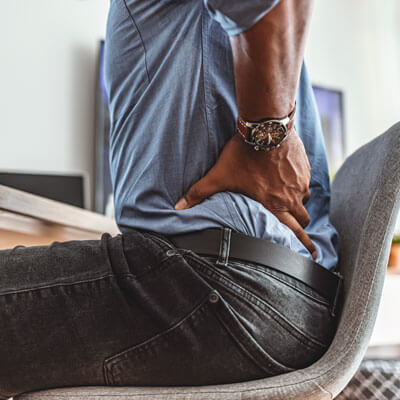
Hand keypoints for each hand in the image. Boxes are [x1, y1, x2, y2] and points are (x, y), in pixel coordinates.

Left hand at [174, 130, 316, 258]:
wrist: (265, 128)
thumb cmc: (243, 154)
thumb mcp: (219, 176)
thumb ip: (198, 193)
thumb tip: (177, 208)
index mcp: (273, 205)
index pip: (294, 232)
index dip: (305, 245)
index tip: (313, 255)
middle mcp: (291, 197)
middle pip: (303, 220)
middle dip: (301, 227)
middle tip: (299, 230)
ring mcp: (300, 182)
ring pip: (304, 200)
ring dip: (297, 204)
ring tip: (287, 200)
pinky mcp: (304, 167)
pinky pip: (305, 182)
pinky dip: (299, 185)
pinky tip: (288, 179)